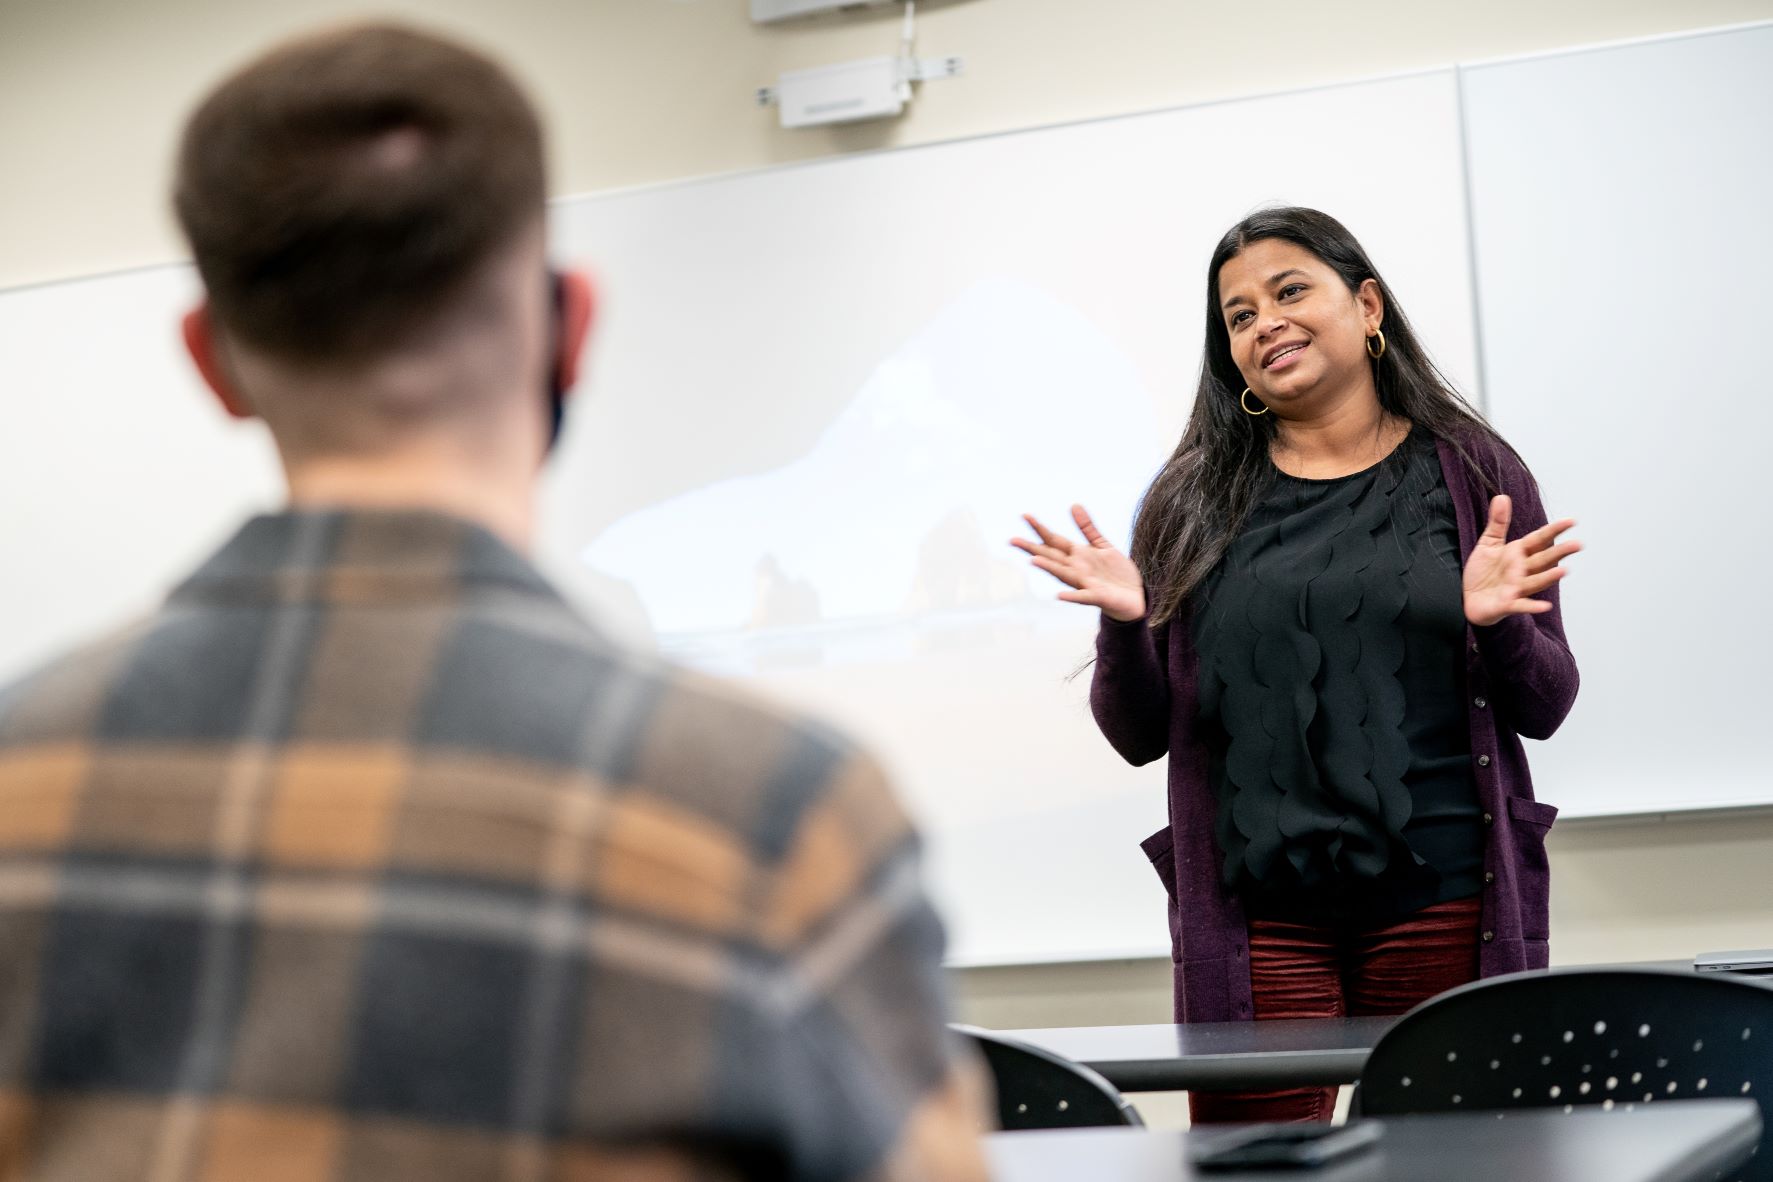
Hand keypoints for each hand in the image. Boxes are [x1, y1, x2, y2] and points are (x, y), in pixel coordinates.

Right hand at [1011, 505, 1147, 621]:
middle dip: (1033, 548)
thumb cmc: (1117, 573)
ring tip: (1034, 561)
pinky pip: (1084, 597)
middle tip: (1013, 540)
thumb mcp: (1102, 545)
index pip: (1054, 540)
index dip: (1040, 528)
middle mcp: (1077, 569)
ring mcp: (1086, 583)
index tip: (1025, 515)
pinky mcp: (1099, 597)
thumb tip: (1073, 505)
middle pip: (1052, 556)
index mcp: (1077, 555)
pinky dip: (1072, 596)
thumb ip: (1087, 528)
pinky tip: (1059, 595)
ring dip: (1049, 568)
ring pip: (1064, 574)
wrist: (1136, 597)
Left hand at [1463, 495, 1581, 626]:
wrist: (1467, 598)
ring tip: (1564, 571)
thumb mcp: (1488, 543)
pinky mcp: (1506, 604)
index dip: (1554, 530)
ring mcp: (1516, 588)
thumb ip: (1498, 523)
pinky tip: (1544, 606)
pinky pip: (1520, 605)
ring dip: (1549, 577)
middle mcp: (1522, 570)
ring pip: (1535, 581)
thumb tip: (1502, 497)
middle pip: (1543, 560)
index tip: (1572, 521)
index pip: (1539, 539)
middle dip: (1559, 553)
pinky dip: (1531, 606)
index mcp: (1518, 553)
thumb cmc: (1482, 572)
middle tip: (1577, 544)